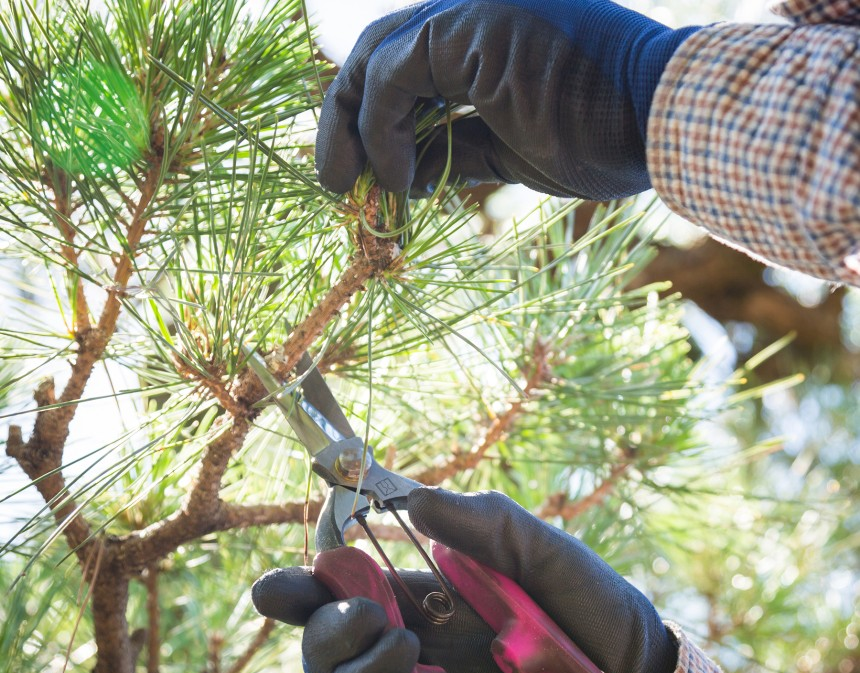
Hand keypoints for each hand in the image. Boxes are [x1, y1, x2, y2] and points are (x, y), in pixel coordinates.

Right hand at [252, 488, 676, 672]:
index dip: (296, 591)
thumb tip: (413, 499)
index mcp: (418, 603)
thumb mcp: (540, 554)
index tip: (276, 587)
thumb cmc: (589, 617)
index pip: (335, 596)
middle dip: (326, 630)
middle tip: (371, 615)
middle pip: (322, 651)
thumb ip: (482, 522)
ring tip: (406, 653)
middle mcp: (406, 656)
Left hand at [315, 0, 699, 199]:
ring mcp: (471, 9)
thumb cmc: (605, 141)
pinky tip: (394, 178)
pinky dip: (379, 130)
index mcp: (485, 34)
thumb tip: (409, 171)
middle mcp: (471, 9)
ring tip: (345, 187)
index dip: (372, 120)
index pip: (404, 67)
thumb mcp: (511, 152)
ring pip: (375, 59)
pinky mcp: (470, 25)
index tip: (362, 174)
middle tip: (336, 183)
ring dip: (349, 128)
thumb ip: (458, 149)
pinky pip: (393, 76)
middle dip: (345, 122)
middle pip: (378, 56)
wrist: (662, 122)